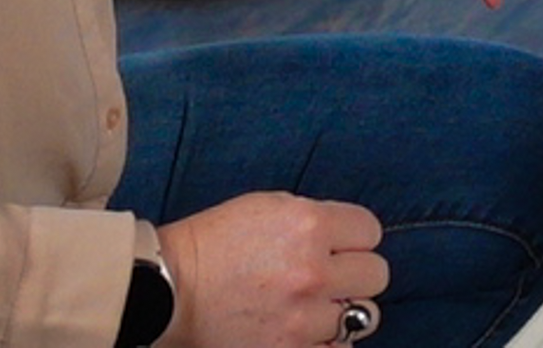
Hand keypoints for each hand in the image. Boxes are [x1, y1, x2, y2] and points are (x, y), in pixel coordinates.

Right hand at [156, 193, 383, 347]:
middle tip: (327, 277)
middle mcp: (312, 271)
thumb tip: (349, 237)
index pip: (370, 231)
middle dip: (353, 274)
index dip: (353, 238)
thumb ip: (315, 219)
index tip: (338, 246)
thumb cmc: (213, 245)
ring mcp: (302, 318)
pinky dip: (326, 342)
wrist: (166, 291)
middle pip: (376, 274)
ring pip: (363, 316)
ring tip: (315, 307)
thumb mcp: (267, 208)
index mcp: (308, 226)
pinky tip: (306, 332)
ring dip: (343, 311)